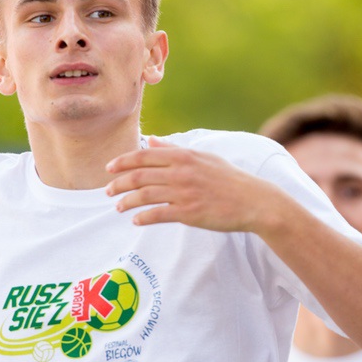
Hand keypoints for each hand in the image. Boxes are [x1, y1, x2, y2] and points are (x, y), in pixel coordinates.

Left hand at [105, 136, 285, 231]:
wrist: (254, 201)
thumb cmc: (228, 179)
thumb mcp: (203, 158)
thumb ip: (175, 150)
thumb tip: (152, 141)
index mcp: (184, 156)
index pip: (144, 155)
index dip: (122, 162)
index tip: (109, 169)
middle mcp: (181, 172)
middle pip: (139, 175)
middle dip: (118, 183)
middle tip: (107, 191)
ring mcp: (185, 192)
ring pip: (145, 195)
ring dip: (127, 201)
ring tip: (117, 207)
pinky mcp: (189, 212)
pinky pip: (159, 214)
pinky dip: (144, 217)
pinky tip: (136, 220)